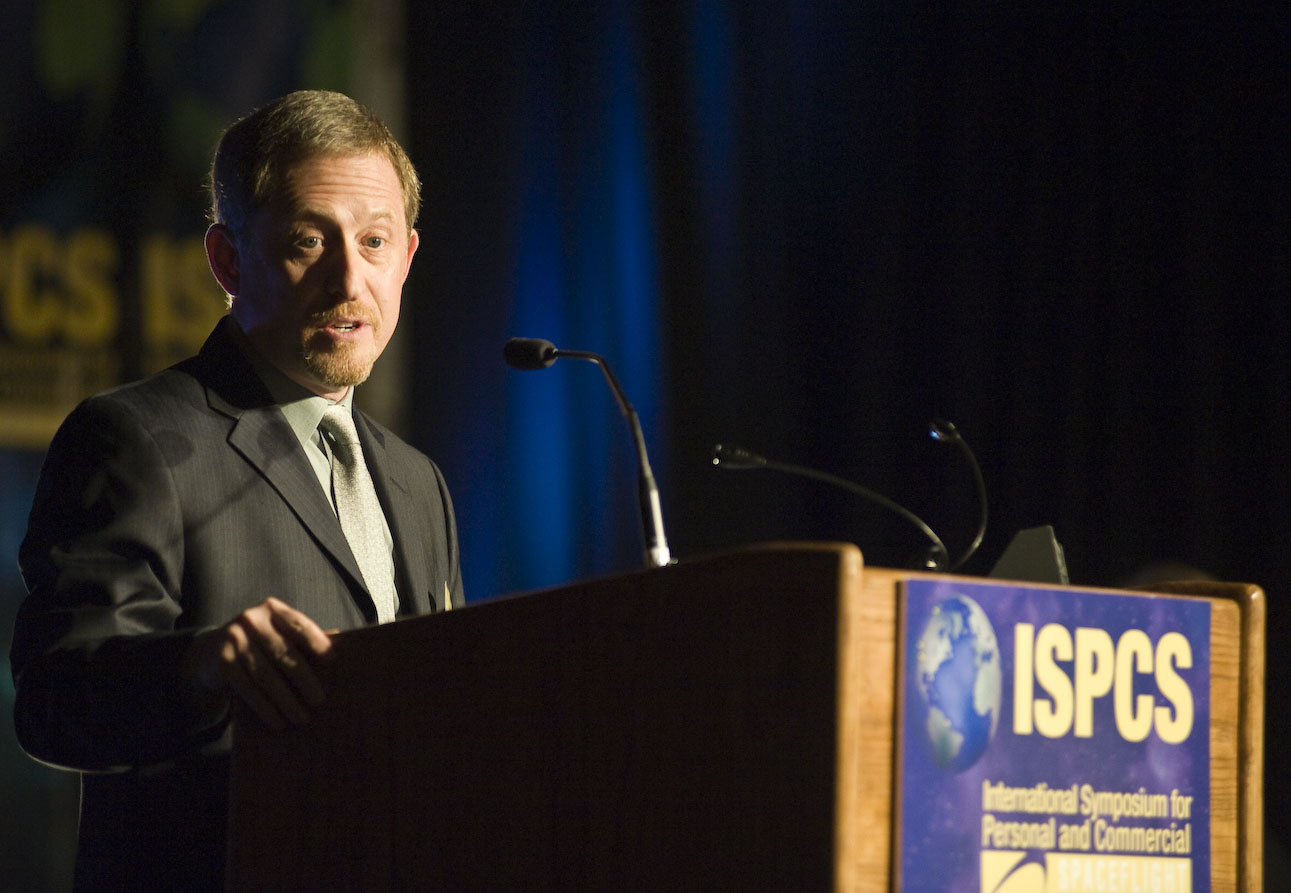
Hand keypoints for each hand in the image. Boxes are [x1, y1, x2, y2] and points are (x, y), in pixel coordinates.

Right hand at [184, 597, 335, 729]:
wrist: (209, 653)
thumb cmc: (257, 645)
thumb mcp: (276, 635)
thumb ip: (300, 640)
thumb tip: (339, 646)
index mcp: (272, 609)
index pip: (298, 625)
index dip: (316, 642)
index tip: (331, 660)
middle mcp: (252, 620)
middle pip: (284, 653)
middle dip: (304, 679)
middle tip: (319, 700)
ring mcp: (234, 639)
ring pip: (266, 675)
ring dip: (285, 700)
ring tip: (300, 717)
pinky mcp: (223, 661)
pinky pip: (248, 688)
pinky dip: (265, 707)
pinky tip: (277, 720)